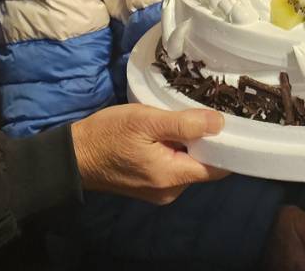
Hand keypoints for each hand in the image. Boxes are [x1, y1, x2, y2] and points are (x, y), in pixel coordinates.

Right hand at [70, 104, 227, 204]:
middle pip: (203, 165)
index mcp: (172, 177)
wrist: (73, 156)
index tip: (231, 122)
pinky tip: (163, 133)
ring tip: (178, 119)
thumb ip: (184, 124)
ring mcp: (159, 192)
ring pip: (188, 164)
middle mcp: (171, 191)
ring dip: (187, 144)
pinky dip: (173, 150)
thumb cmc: (108, 135)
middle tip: (199, 112)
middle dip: (204, 140)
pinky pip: (173, 167)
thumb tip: (220, 123)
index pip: (217, 167)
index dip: (227, 145)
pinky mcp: (149, 187)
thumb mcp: (146, 121)